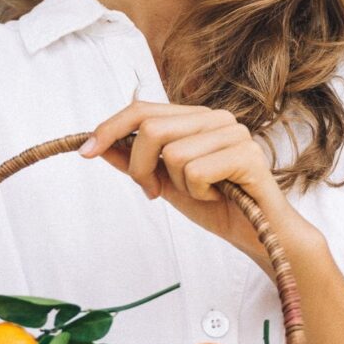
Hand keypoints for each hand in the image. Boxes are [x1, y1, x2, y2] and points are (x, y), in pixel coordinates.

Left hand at [78, 100, 308, 273]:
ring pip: (173, 153)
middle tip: (155, 191)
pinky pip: (196, 170)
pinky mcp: (247, 154)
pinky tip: (218, 196)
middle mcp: (215, 118)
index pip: (142, 109)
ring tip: (202, 192)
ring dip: (178, 184)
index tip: (85, 151)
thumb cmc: (216, 205)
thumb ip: (134, 161)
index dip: (109, 128)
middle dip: (141, 168)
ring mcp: (233, 133)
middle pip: (151, 129)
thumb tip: (97, 144)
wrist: (258, 234)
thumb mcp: (164, 181)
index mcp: (195, 118)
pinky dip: (199, 192)